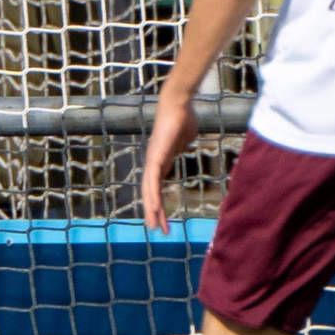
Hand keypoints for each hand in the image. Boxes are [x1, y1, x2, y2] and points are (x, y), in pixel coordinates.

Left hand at [140, 80, 198, 228]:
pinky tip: (154, 208)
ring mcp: (153, 159)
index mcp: (160, 161)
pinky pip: (153, 180)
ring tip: (154, 225)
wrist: (179, 104)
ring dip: (152, 209)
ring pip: (149, 190)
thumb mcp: (185, 138)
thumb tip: (185, 145)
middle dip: (153, 212)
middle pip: (150, 192)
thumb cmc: (183, 118)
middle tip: (155, 229)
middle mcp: (153, 162)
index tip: (162, 217)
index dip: (159, 202)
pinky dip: (153, 195)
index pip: (157, 187)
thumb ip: (182, 145)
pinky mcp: (156, 156)